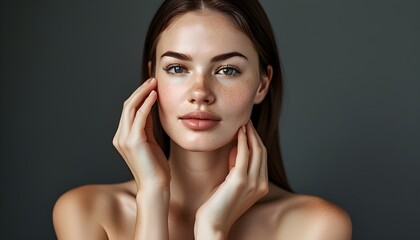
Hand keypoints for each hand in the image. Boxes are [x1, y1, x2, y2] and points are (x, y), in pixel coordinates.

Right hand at [112, 78, 169, 190]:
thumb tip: (150, 109)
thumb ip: (147, 127)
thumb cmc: (155, 167)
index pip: (128, 111)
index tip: (151, 86)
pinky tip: (155, 95)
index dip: (139, 96)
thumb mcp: (150, 143)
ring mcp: (124, 139)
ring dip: (143, 93)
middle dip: (140, 91)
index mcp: (122, 138)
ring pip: (131, 108)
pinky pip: (140, 116)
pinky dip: (147, 103)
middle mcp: (120, 137)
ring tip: (154, 83)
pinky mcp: (133, 141)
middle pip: (127, 106)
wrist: (155, 186)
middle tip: (153, 80)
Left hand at [195, 121, 268, 237]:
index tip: (248, 128)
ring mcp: (252, 182)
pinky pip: (244, 154)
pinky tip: (238, 132)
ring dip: (249, 134)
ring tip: (243, 122)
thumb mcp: (231, 184)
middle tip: (246, 120)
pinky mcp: (240, 180)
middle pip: (261, 151)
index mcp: (261, 186)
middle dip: (254, 134)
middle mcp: (260, 184)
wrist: (213, 225)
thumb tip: (236, 149)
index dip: (256, 140)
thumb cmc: (218, 206)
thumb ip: (236, 169)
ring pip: (256, 150)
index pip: (262, 157)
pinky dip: (242, 141)